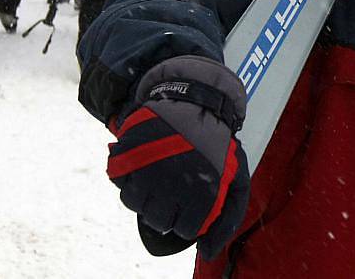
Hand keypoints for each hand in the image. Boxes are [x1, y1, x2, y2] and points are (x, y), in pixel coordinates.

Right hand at [107, 56, 249, 259]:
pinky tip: (140, 164)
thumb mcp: (237, 179)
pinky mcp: (130, 151)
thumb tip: (206, 253)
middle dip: (163, 208)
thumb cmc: (217, 144)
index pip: (182, 228)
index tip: (188, 201)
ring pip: (132, 203)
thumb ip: (227, 220)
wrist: (196, 101)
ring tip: (156, 175)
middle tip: (171, 187)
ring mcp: (148, 167)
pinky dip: (125, 175)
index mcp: (201, 193)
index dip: (184, 217)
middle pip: (155, 219)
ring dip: (142, 193)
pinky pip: (117, 179)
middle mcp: (173, 183)